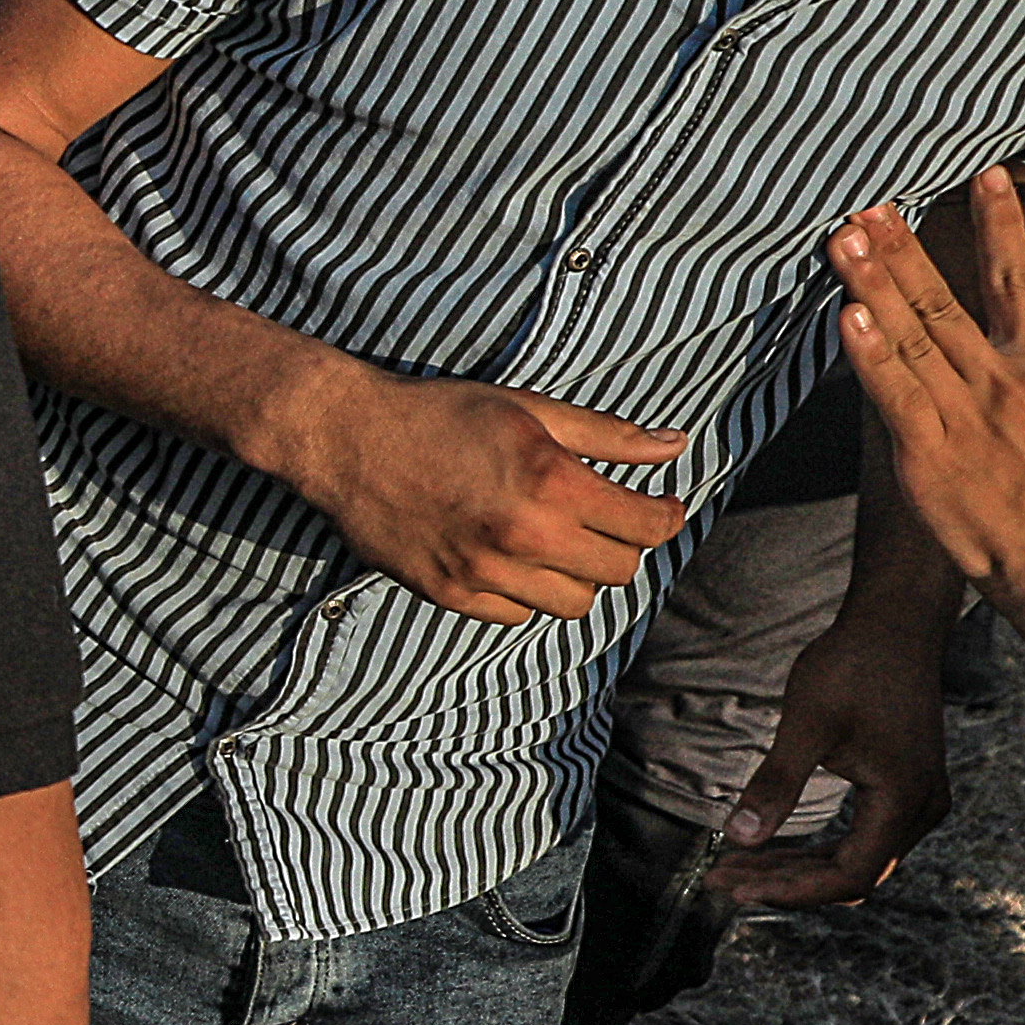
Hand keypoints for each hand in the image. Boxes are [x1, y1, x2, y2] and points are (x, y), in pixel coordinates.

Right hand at [291, 371, 689, 620]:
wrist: (348, 438)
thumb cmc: (442, 413)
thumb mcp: (530, 409)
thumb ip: (608, 435)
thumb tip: (676, 446)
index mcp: (551, 481)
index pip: (645, 527)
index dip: (665, 516)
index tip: (662, 506)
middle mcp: (522, 533)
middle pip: (617, 571)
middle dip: (622, 544)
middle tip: (606, 520)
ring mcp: (484, 570)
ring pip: (573, 603)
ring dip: (576, 574)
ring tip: (556, 541)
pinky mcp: (450, 593)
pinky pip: (518, 615)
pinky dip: (525, 592)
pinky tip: (509, 556)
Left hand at [710, 592, 955, 908]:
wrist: (894, 623)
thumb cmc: (854, 665)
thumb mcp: (806, 725)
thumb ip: (776, 784)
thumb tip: (739, 837)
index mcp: (904, 800)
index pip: (850, 875)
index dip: (792, 890)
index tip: (738, 887)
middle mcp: (921, 809)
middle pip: (852, 873)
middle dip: (785, 882)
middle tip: (720, 879)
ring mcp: (918, 800)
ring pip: (855, 858)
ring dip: (796, 867)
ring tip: (735, 866)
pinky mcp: (905, 788)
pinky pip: (861, 836)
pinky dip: (816, 846)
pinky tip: (771, 846)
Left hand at [828, 173, 1024, 629]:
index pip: (1018, 280)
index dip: (998, 225)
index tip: (981, 176)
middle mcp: (1004, 382)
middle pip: (944, 300)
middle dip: (903, 249)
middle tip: (870, 203)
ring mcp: (966, 418)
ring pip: (909, 337)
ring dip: (873, 284)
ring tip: (844, 238)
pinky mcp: (931, 460)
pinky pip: (893, 397)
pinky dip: (868, 356)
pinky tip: (846, 318)